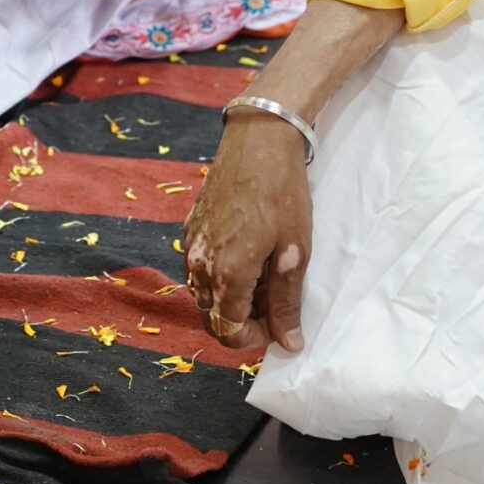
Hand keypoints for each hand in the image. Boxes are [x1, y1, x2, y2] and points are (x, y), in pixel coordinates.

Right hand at [181, 110, 313, 352]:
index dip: (254, 338)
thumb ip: (286, 302)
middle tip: (274, 305)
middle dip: (241, 321)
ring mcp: (191, 244)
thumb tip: (289, 343)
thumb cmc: (282, 194)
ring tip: (263, 280)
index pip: (228, 331)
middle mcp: (199, 264)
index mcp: (226, 274)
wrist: (258, 140)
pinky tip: (247, 257)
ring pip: (202, 293)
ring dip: (229, 299)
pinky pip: (198, 268)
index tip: (278, 326)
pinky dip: (219, 275)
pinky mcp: (190, 226)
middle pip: (211, 317)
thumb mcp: (293, 252)